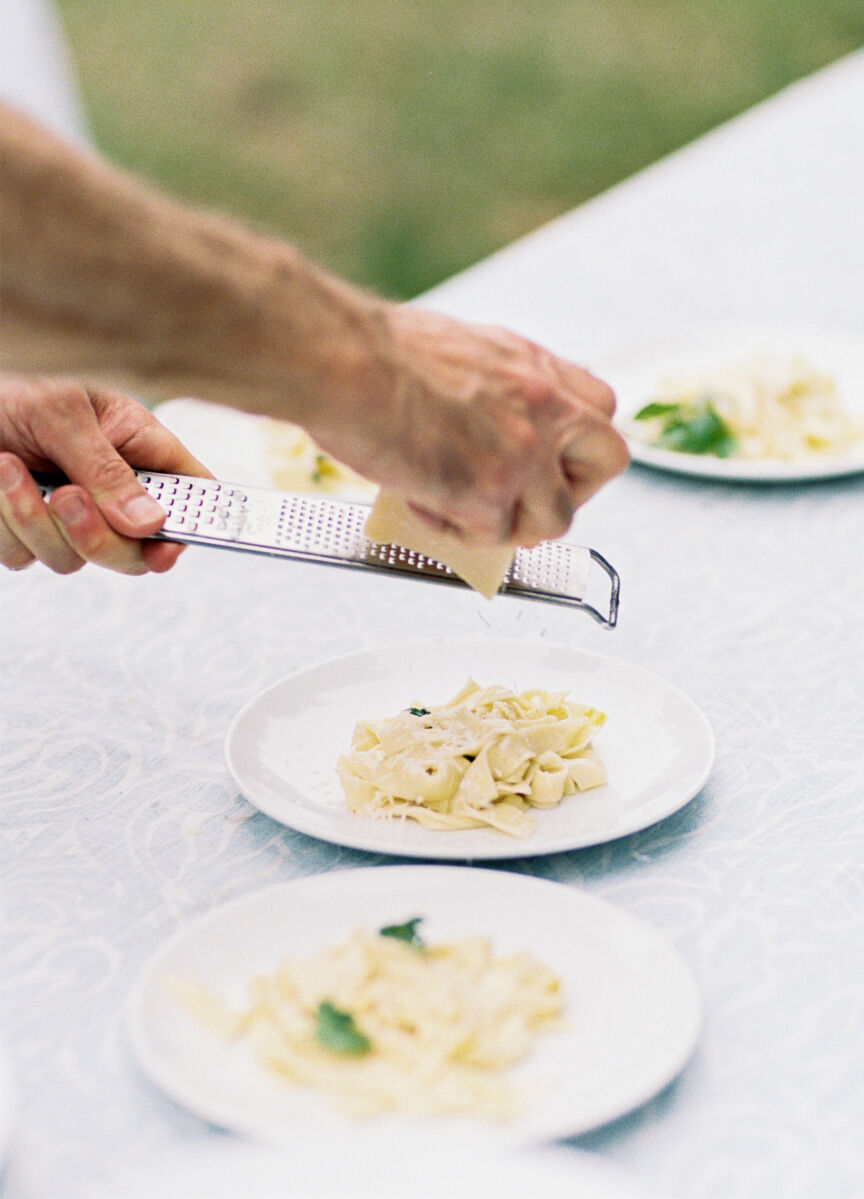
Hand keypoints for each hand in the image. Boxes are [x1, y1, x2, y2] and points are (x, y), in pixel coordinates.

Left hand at [0, 375, 211, 574]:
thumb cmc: (12, 394)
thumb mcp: (64, 415)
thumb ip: (107, 470)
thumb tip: (150, 522)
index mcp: (140, 450)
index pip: (190, 498)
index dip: (188, 528)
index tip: (163, 549)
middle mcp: (114, 492)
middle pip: (134, 552)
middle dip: (96, 535)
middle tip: (64, 496)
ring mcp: (72, 520)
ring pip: (74, 560)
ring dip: (35, 521)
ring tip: (8, 467)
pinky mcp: (31, 535)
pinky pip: (26, 556)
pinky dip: (6, 525)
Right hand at [311, 307, 628, 546]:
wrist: (346, 365)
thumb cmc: (379, 354)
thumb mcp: (465, 351)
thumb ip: (500, 387)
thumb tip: (493, 422)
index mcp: (535, 367)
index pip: (599, 409)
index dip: (577, 445)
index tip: (551, 460)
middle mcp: (542, 408)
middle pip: (607, 461)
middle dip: (573, 490)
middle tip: (531, 501)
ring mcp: (521, 454)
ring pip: (554, 519)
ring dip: (513, 524)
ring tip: (464, 508)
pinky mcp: (487, 494)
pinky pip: (490, 537)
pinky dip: (458, 531)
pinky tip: (426, 503)